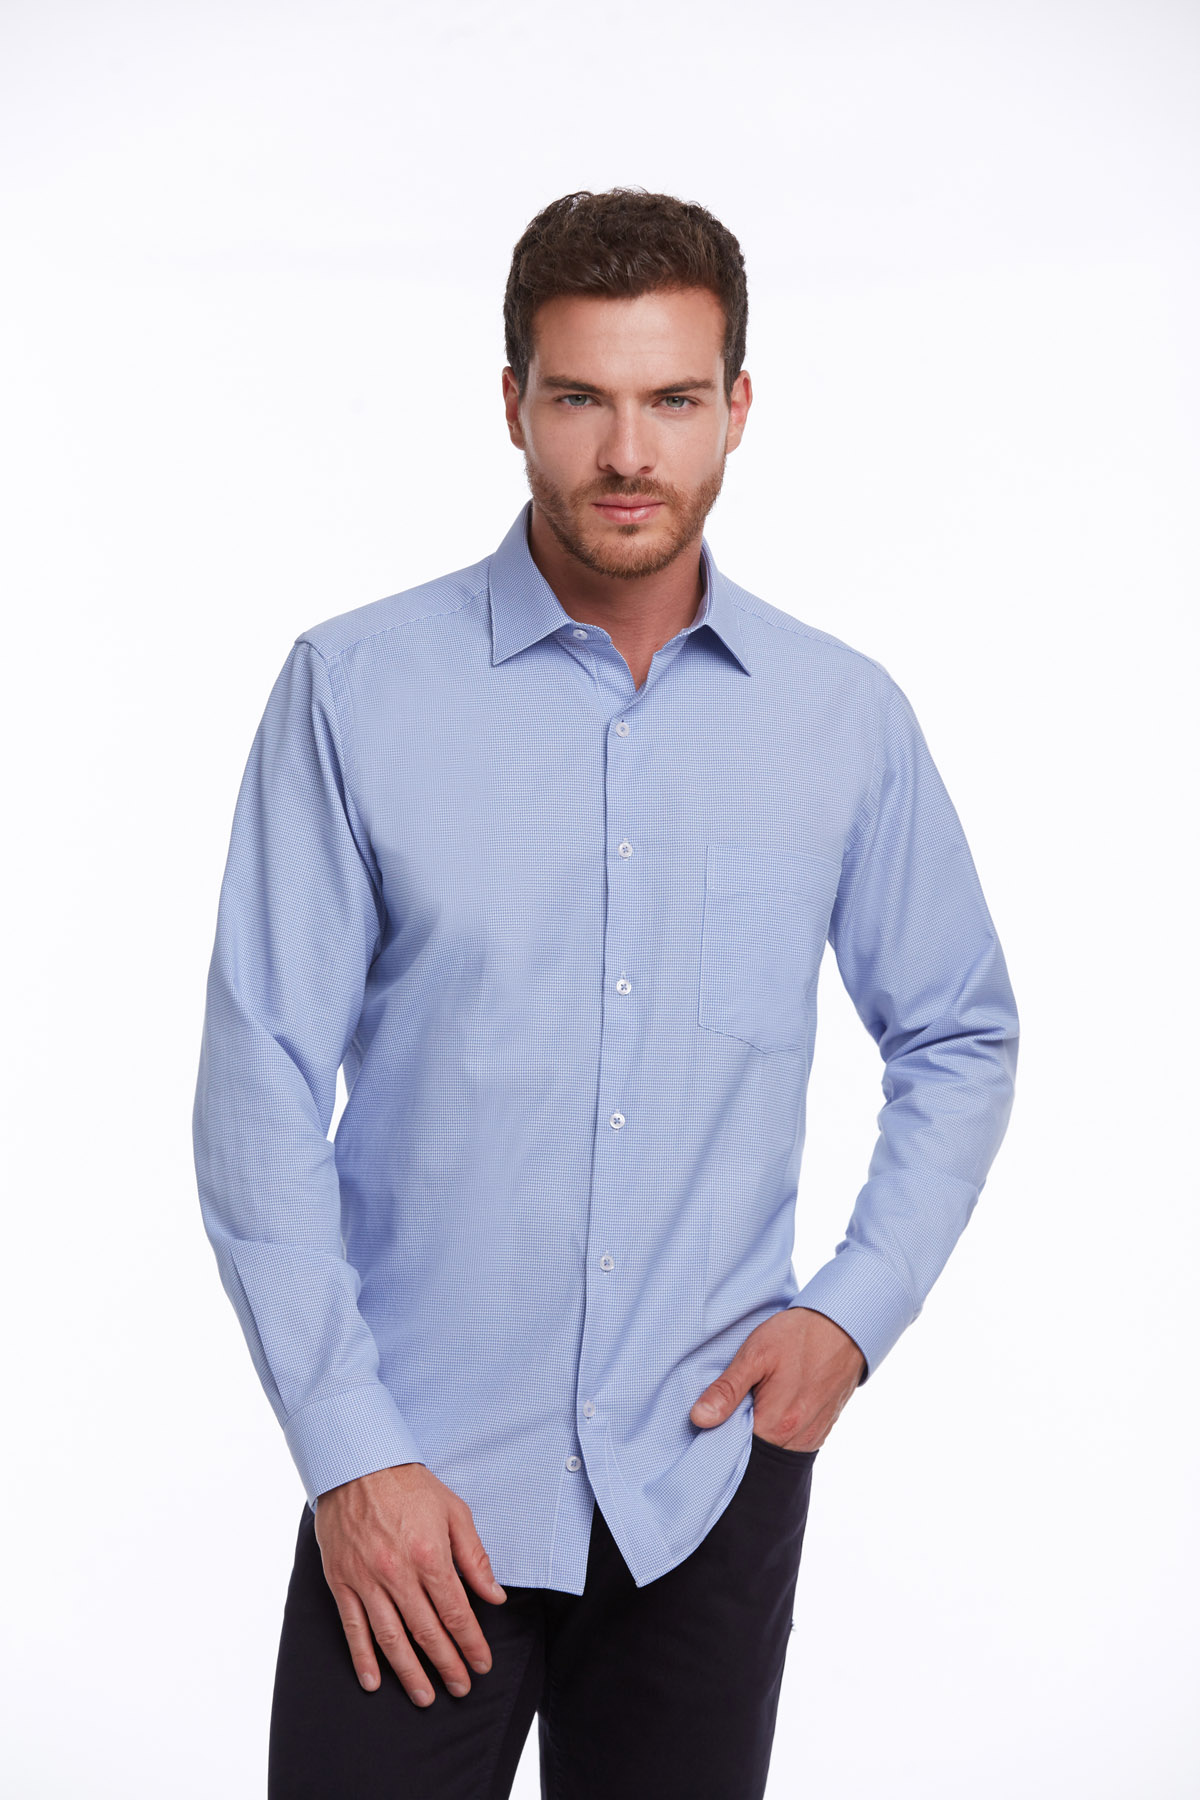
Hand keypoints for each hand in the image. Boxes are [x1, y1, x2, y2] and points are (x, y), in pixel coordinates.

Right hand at [314, 1461, 506, 1705]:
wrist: (356, 1462)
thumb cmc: (410, 1485)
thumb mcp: (454, 1511)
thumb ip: (474, 1557)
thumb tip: (495, 1596)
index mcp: (429, 1555)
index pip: (456, 1612)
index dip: (471, 1643)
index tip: (482, 1665)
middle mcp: (398, 1573)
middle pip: (427, 1632)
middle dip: (447, 1664)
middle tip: (461, 1689)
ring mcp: (366, 1579)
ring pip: (390, 1638)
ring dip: (409, 1672)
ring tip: (425, 1696)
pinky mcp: (341, 1580)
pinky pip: (352, 1627)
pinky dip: (362, 1657)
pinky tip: (373, 1682)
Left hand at [689, 1307, 865, 1450]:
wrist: (844, 1327)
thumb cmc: (798, 1336)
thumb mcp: (755, 1355)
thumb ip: (727, 1390)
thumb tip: (699, 1419)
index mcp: (776, 1425)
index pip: (735, 1452)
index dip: (717, 1438)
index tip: (707, 1422)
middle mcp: (796, 1440)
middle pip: (755, 1455)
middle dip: (738, 1439)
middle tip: (730, 1410)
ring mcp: (812, 1438)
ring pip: (773, 1451)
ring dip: (758, 1436)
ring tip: (751, 1406)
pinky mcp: (821, 1431)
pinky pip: (792, 1444)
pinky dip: (776, 1433)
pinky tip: (771, 1408)